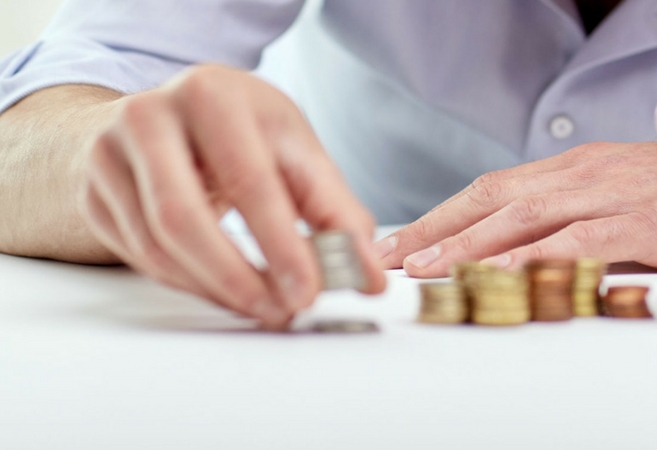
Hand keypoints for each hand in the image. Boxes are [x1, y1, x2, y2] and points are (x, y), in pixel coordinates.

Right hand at [77, 65, 385, 327]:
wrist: (164, 114)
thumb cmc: (241, 131)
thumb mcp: (294, 150)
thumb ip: (336, 211)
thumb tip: (368, 276)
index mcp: (211, 95)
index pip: (249, 182)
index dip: (281, 246)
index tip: (309, 292)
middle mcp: (149, 116)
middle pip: (184, 219)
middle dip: (238, 278)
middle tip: (282, 311)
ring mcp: (109, 156)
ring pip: (156, 246)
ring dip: (214, 289)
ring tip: (263, 306)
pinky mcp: (93, 194)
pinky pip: (140, 256)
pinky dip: (189, 283)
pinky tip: (225, 290)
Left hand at [377, 141, 656, 276]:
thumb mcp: (622, 196)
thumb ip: (580, 218)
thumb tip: (533, 252)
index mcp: (576, 166)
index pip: (495, 186)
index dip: (446, 213)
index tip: (408, 238)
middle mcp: (584, 173)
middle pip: (494, 197)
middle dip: (440, 228)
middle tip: (398, 256)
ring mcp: (608, 194)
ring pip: (524, 216)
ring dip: (471, 244)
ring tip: (431, 269)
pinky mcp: (636, 223)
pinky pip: (577, 240)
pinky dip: (536, 257)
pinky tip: (504, 275)